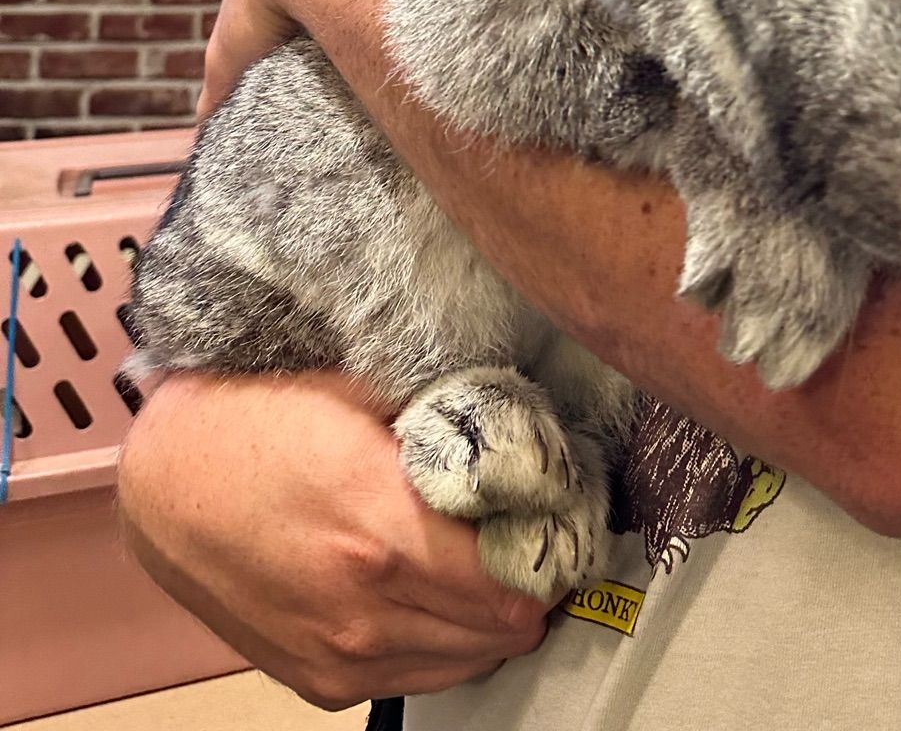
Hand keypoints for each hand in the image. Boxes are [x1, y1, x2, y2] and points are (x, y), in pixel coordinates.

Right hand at [118, 371, 549, 711]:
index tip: (556, 520)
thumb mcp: (364, 394)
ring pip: (467, 662)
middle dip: (528, 586)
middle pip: (502, 629)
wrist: (169, 481)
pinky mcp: (319, 681)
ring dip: (489, 621)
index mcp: (386, 529)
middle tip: (529, 541)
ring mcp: (341, 654)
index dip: (548, 549)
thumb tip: (524, 435)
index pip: (516, 580)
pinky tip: (437, 598)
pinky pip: (417, 681)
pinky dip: (443, 646)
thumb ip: (447, 422)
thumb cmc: (260, 421)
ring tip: (488, 569)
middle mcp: (367, 607)